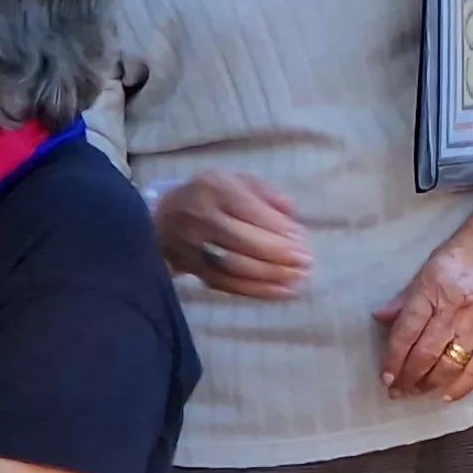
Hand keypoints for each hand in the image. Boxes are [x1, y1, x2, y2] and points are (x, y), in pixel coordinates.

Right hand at [152, 172, 311, 299]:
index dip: (277, 227)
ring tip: (299, 278)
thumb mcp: (239, 181)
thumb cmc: (214, 195)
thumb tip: (291, 212)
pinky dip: (256, 290)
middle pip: (241, 241)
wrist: (165, 216)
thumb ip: (266, 193)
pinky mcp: (193, 270)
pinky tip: (281, 291)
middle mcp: (200, 218)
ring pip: (234, 267)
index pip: (248, 209)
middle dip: (278, 254)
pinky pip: (226, 284)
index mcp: (215, 189)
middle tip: (306, 262)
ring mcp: (193, 247)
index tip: (301, 239)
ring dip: (270, 276)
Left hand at [375, 200, 472, 400]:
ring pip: (449, 365)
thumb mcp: (431, 263)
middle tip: (396, 391)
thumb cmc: (472, 246)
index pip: (407, 333)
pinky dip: (463, 385)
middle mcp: (456, 310)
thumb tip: (382, 318)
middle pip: (425, 354)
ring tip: (416, 393)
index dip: (393, 359)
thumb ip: (407, 296)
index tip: (385, 375)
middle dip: (407, 378)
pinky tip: (448, 396)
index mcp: (434, 289)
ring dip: (429, 384)